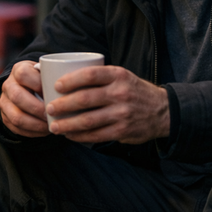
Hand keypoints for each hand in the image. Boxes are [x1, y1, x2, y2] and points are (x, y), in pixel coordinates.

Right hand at [0, 60, 48, 136]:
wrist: (25, 88)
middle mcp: (8, 85)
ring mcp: (4, 102)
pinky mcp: (5, 118)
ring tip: (50, 125)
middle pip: (18, 97)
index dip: (39, 84)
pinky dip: (33, 132)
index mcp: (19, 70)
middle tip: (53, 113)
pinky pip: (17, 129)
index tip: (54, 91)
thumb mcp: (46, 73)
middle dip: (38, 108)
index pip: (24, 74)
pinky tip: (45, 130)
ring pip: (16, 117)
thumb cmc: (42, 80)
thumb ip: (53, 77)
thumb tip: (69, 90)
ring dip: (36, 124)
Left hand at [47, 65, 169, 144]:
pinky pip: (95, 135)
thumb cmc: (133, 91)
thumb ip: (100, 77)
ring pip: (87, 120)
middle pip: (84, 99)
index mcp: (118, 75)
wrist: (163, 111)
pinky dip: (79, 136)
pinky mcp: (122, 131)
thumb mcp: (122, 76)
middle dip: (62, 105)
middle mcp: (120, 93)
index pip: (89, 75)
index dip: (70, 80)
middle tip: (49, 108)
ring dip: (67, 124)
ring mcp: (122, 113)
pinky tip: (70, 135)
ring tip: (54, 126)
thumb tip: (65, 80)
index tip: (56, 86)